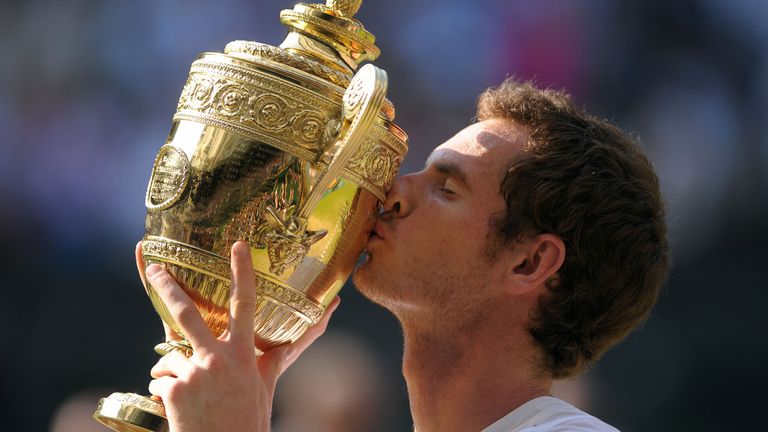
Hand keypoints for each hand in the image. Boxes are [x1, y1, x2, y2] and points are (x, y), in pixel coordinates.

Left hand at [138, 240, 338, 431]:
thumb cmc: (249, 417)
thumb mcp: (270, 380)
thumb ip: (289, 347)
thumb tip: (330, 312)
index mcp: (245, 354)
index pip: (246, 304)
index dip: (242, 272)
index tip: (238, 246)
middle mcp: (220, 359)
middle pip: (187, 313)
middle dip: (167, 287)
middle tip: (155, 267)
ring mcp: (196, 374)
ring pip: (169, 353)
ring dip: (173, 370)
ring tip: (189, 393)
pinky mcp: (175, 391)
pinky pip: (159, 378)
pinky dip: (163, 390)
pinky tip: (179, 408)